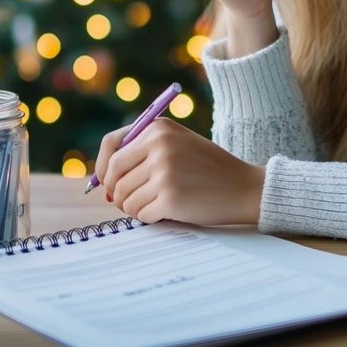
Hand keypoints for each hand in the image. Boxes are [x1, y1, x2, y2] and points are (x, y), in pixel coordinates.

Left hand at [94, 118, 264, 224]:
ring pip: (125, 198)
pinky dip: (149, 217)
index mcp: (158, 129)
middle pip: (114, 176)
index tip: (106, 182)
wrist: (245, 187)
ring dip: (134, 208)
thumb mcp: (178, 143)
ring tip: (154, 205)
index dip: (102, 168)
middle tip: (127, 202)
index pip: (111, 146)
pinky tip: (166, 212)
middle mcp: (159, 146)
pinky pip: (141, 213)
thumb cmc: (209, 169)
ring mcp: (164, 172)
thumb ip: (143, 151)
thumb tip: (103, 178)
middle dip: (116, 193)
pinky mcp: (170, 198)